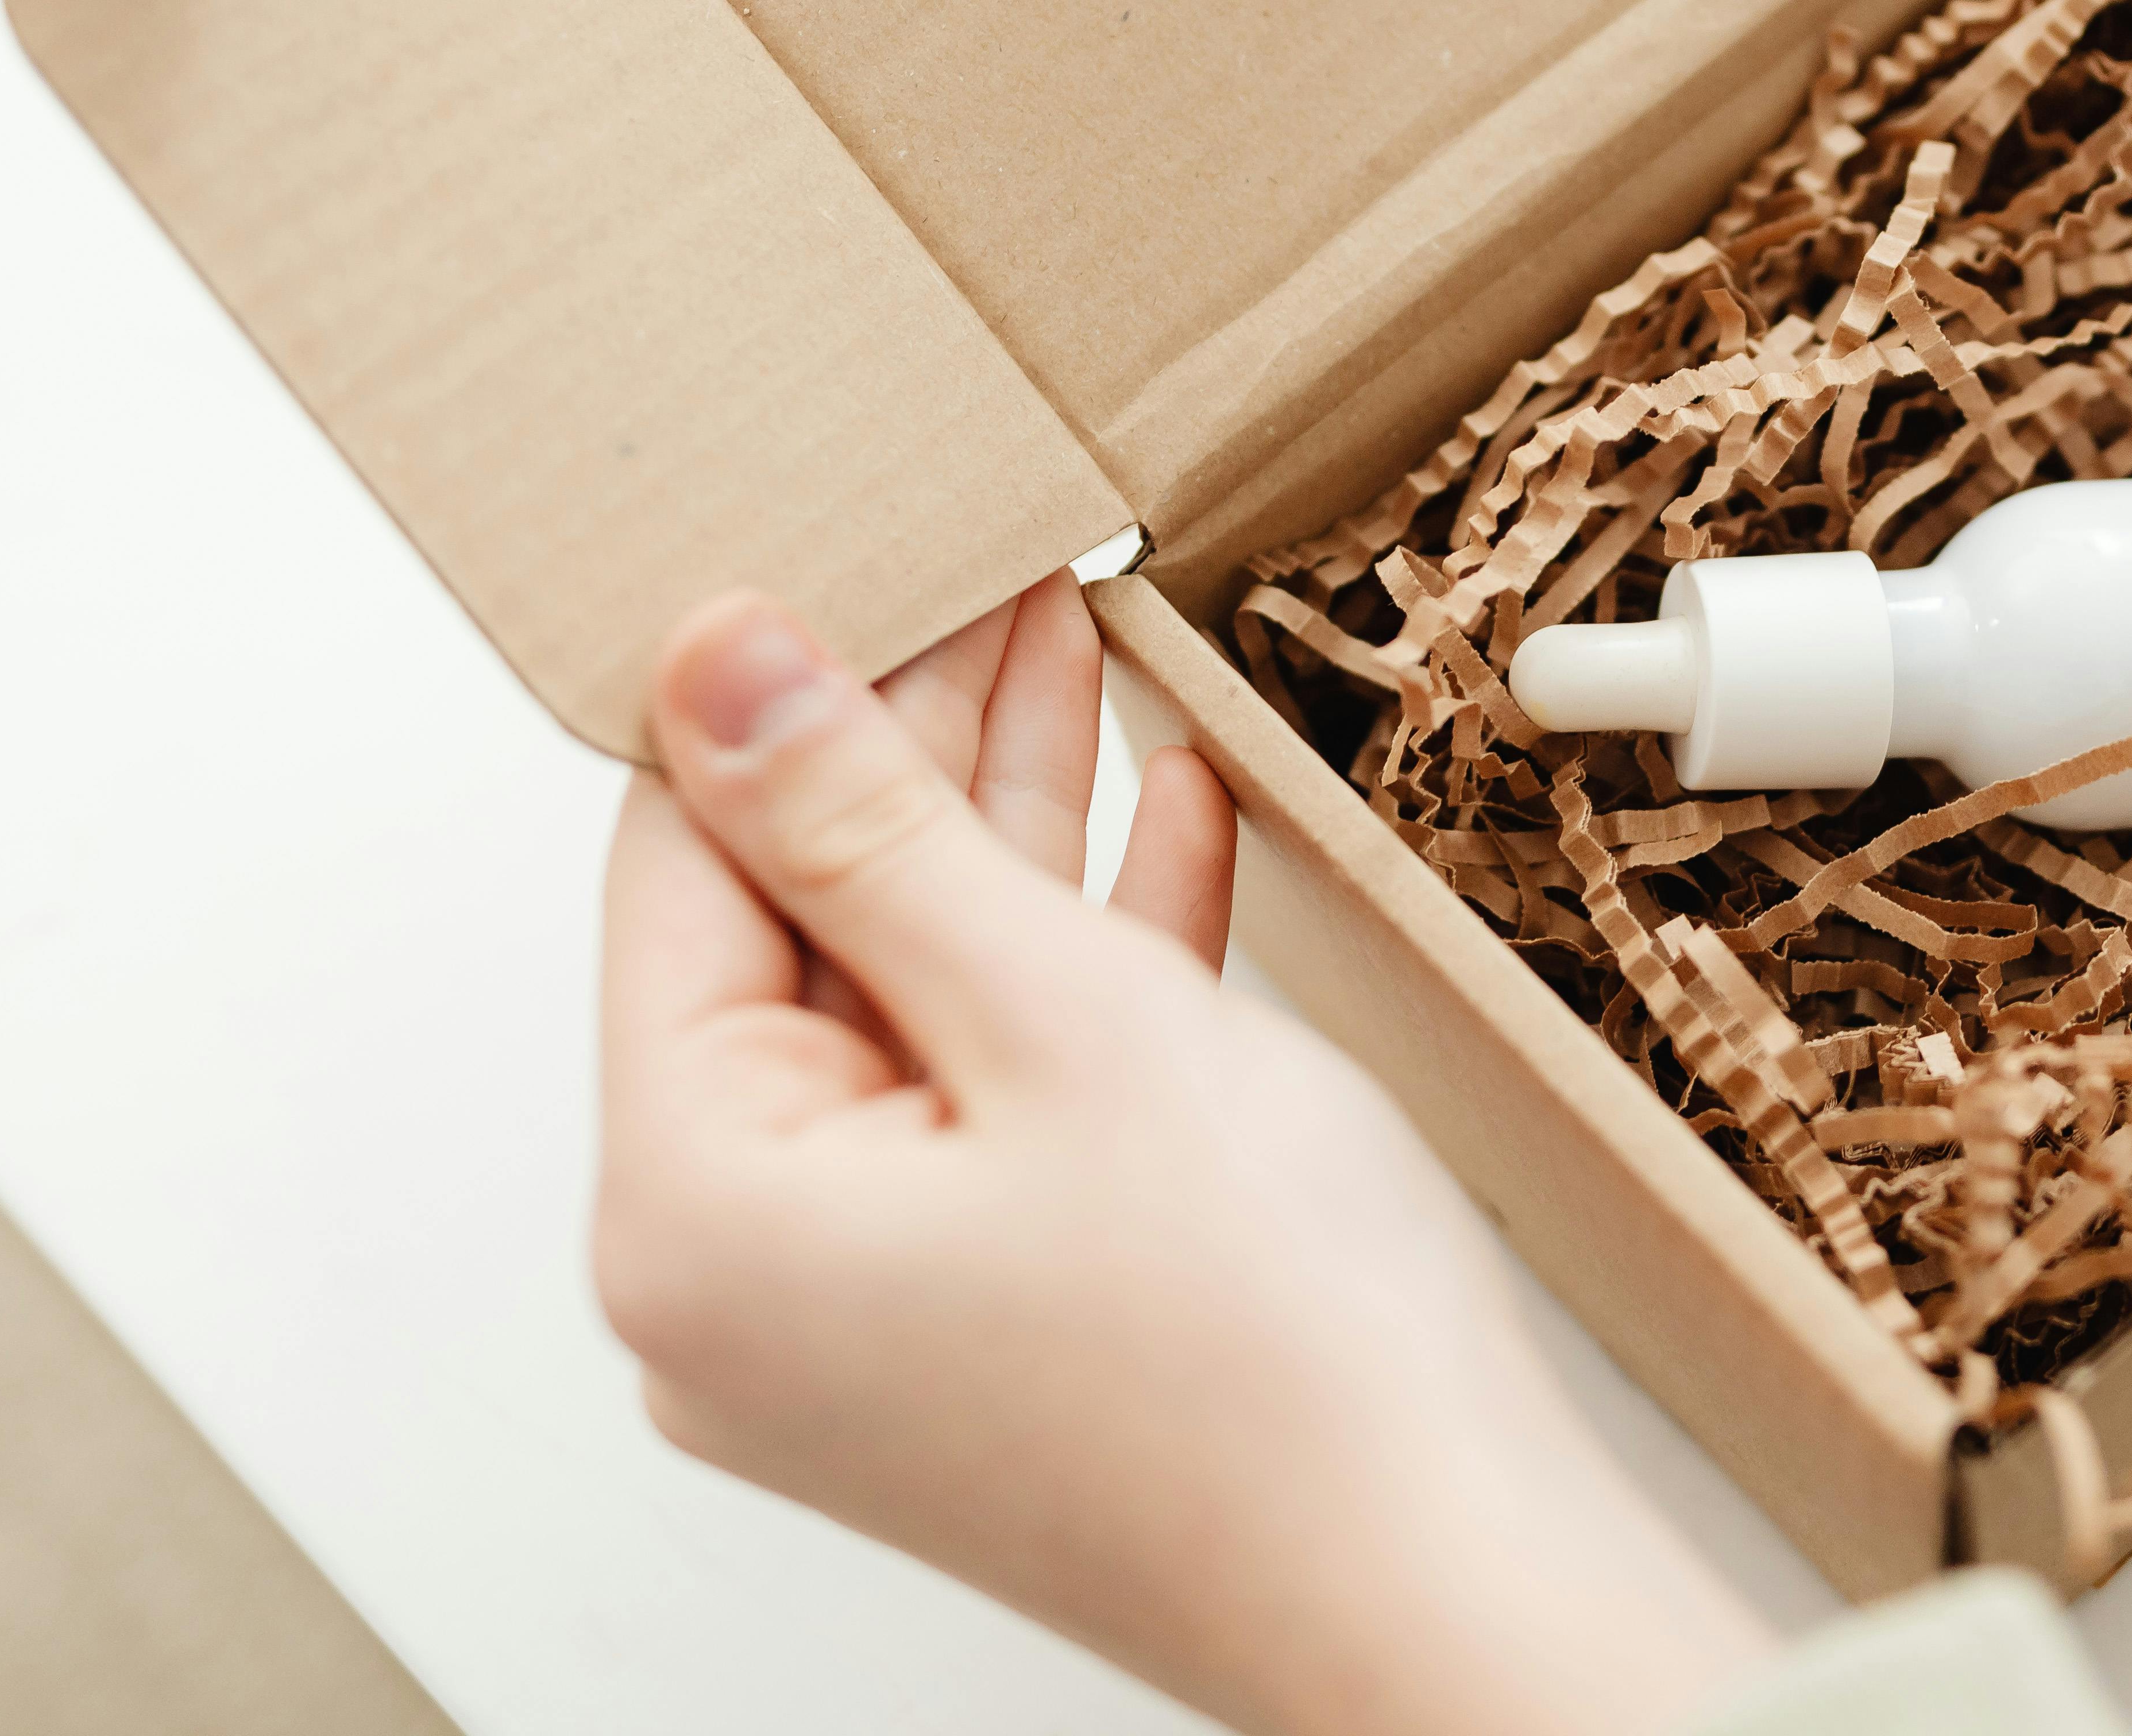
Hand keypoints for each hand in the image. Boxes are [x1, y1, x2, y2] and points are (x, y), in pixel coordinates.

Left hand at [593, 578, 1774, 1735]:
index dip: (786, 691)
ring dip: (1012, 834)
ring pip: (921, 1006)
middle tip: (1006, 568)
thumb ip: (869, 829)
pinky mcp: (985, 1326)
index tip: (874, 542)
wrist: (1451, 1589)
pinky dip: (1078, 972)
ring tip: (1082, 642)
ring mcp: (865, 1319)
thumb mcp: (1056, 1015)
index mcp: (695, 1216)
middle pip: (802, 937)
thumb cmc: (1276, 1357)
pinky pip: (999, 1101)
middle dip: (917, 747)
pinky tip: (1166, 828)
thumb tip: (720, 664)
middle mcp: (741, 1285)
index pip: (680, 874)